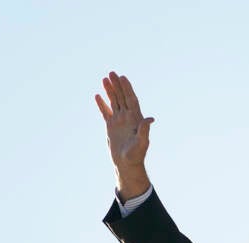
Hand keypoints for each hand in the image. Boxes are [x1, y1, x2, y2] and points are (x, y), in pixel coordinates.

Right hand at [95, 71, 154, 200]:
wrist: (127, 164)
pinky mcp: (111, 126)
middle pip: (122, 97)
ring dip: (110, 91)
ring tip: (105, 79)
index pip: (131, 100)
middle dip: (117, 85)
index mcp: (136, 119)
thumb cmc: (136, 155)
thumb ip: (145, 130)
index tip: (123, 78)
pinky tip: (98, 96)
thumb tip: (150, 118)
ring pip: (114, 102)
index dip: (127, 89)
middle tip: (112, 73)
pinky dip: (102, 104)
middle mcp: (128, 117)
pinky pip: (106, 112)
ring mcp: (119, 121)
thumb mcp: (142, 143)